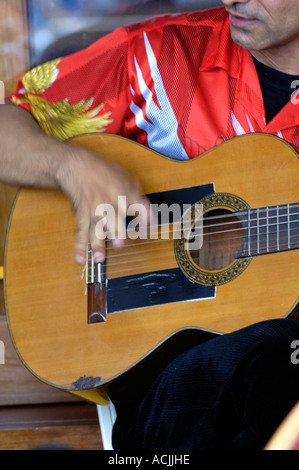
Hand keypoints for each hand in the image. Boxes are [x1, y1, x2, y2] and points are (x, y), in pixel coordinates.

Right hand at [56, 145, 149, 264]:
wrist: (78, 168)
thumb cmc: (106, 175)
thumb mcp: (128, 180)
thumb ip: (140, 200)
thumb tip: (150, 219)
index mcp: (125, 193)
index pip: (138, 207)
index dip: (145, 219)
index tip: (150, 231)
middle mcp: (109, 203)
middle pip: (113, 219)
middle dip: (116, 231)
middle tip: (119, 244)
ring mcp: (95, 211)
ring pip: (95, 229)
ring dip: (97, 244)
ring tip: (99, 258)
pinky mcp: (82, 216)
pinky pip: (80, 233)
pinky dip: (79, 247)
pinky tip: (80, 260)